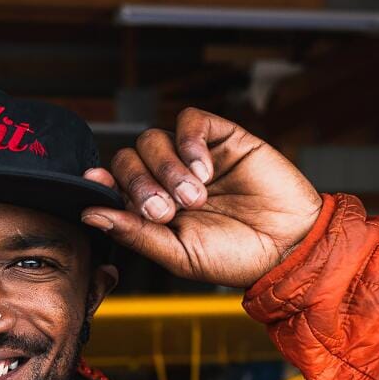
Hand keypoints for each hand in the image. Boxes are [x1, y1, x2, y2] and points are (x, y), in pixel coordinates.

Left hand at [81, 108, 322, 288]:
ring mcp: (193, 157)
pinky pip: (190, 122)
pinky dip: (188, 142)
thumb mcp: (178, 254)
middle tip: (166, 210)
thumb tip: (90, 215)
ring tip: (195, 197)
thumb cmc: (234, 257)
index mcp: (152, 208)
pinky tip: (204, 170)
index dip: (103, 182)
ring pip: (153, 139)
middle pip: (128, 158)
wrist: (288, 248)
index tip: (97, 185)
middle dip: (140, 184)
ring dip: (167, 168)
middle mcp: (167, 179)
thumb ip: (135, 233)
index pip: (114, 184)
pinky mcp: (222, 137)